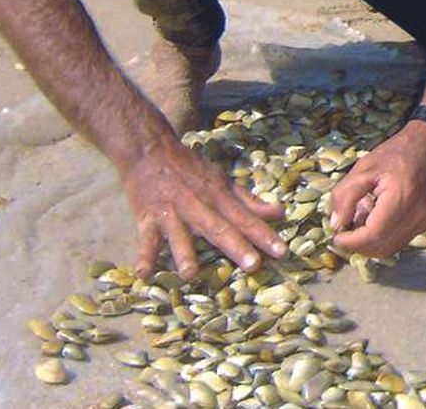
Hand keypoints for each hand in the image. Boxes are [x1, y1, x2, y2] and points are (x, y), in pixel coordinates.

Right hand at [120, 133, 286, 278]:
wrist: (150, 150)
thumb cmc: (190, 169)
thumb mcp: (222, 181)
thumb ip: (249, 201)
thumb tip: (280, 212)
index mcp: (219, 198)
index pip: (246, 219)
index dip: (264, 235)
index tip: (282, 251)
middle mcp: (198, 206)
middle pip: (219, 228)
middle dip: (236, 246)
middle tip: (253, 266)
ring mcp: (172, 213)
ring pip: (180, 235)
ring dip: (185, 254)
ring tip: (190, 274)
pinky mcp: (147, 219)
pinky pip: (146, 240)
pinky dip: (144, 256)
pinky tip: (143, 274)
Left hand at [327, 121, 425, 256]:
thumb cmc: (397, 152)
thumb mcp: (364, 168)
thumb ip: (346, 196)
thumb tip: (337, 224)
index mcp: (400, 198)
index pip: (372, 236)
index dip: (351, 242)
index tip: (336, 236)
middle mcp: (416, 215)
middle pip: (382, 248)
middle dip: (359, 246)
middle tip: (344, 233)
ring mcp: (425, 221)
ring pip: (392, 248)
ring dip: (371, 244)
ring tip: (359, 227)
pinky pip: (402, 240)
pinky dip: (385, 239)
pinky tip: (376, 222)